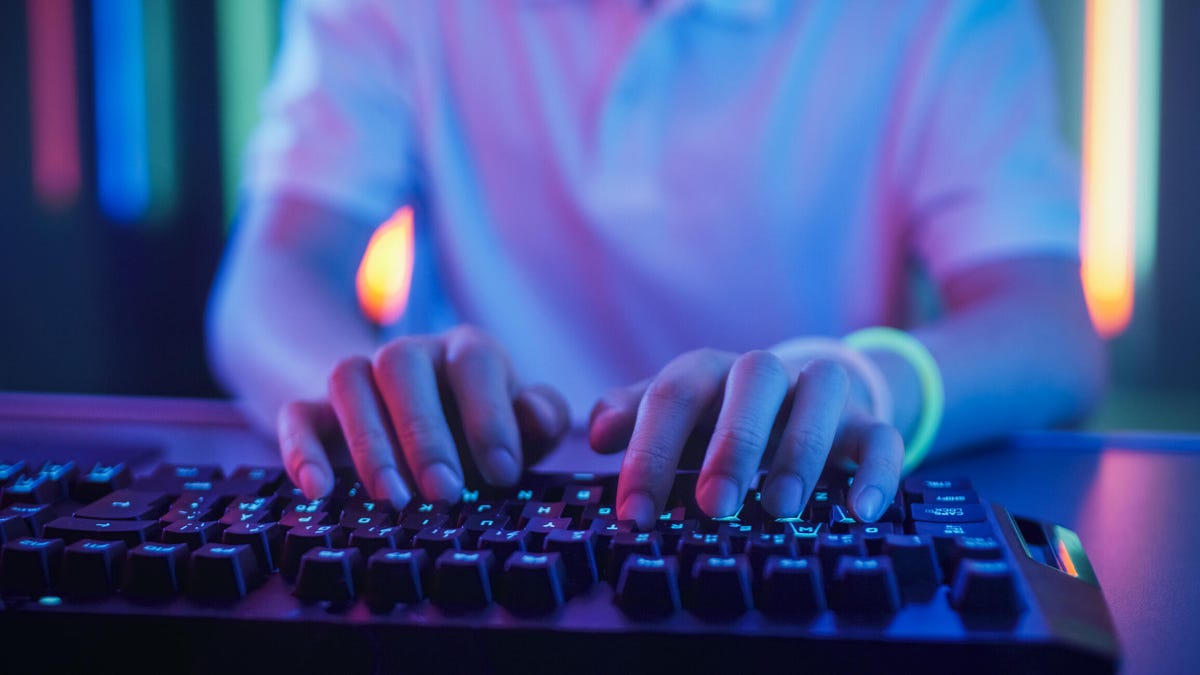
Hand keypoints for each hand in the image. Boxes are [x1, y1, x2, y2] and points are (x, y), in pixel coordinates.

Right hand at [278, 325, 571, 506]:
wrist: (418, 420)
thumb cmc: (482, 427)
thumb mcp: (523, 424)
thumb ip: (542, 417)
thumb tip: (538, 416)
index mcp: (467, 350)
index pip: (474, 361)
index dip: (488, 416)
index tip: (503, 473)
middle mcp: (409, 353)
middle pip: (402, 365)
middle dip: (424, 434)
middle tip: (445, 493)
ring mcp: (359, 376)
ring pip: (348, 381)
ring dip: (369, 443)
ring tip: (393, 500)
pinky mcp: (317, 410)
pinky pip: (297, 414)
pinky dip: (301, 449)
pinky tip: (319, 491)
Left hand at [589, 349, 902, 529]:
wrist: (801, 400)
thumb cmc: (719, 417)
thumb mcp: (673, 416)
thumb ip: (632, 416)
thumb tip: (597, 432)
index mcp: (709, 370)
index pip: (673, 394)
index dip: (650, 452)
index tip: (635, 515)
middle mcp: (766, 372)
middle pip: (753, 379)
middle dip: (732, 444)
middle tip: (712, 508)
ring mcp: (820, 393)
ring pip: (821, 394)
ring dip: (801, 450)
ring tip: (779, 509)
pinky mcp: (867, 421)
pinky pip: (882, 436)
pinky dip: (876, 471)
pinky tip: (858, 512)